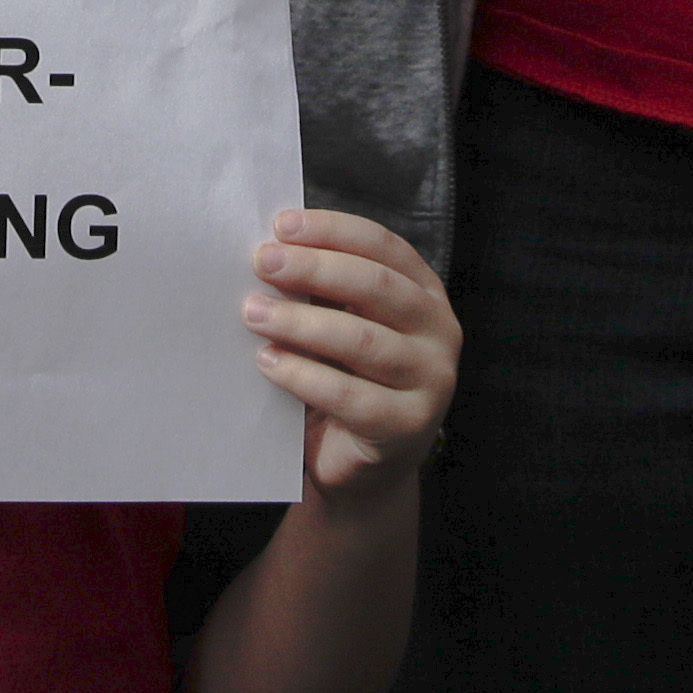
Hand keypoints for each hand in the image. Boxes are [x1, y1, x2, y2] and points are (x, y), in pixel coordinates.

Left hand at [242, 209, 453, 501]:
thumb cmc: (348, 381)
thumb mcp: (342, 327)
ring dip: (300, 322)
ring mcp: (431, 380)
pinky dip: (303, 375)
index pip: (383, 246)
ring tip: (254, 313)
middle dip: (314, 268)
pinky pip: (350, 395)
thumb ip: (322, 293)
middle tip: (263, 262)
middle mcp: (439, 330)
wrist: (366, 468)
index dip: (333, 230)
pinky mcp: (409, 425)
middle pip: (376, 286)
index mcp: (425, 292)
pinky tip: (268, 362)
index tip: (282, 225)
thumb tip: (269, 254)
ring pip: (362, 340)